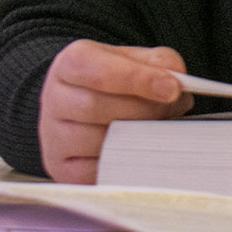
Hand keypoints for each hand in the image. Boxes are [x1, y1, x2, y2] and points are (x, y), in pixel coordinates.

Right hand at [39, 41, 192, 183]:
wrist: (82, 107)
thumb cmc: (113, 82)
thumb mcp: (133, 60)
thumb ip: (157, 61)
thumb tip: (175, 75)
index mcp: (70, 64)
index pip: (100, 72)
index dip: (138, 80)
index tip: (172, 88)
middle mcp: (55, 100)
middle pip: (99, 108)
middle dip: (146, 109)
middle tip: (177, 107)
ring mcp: (55, 138)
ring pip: (101, 142)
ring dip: (141, 137)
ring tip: (162, 127)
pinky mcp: (63, 170)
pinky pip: (99, 172)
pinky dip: (128, 162)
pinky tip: (143, 149)